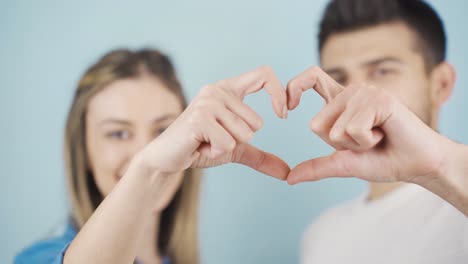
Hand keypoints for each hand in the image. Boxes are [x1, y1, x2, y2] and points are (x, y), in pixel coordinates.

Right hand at [139, 66, 289, 179]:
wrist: (168, 158)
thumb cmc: (201, 147)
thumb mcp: (236, 149)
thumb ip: (261, 156)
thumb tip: (288, 172)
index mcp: (228, 89)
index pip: (264, 75)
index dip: (279, 92)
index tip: (284, 114)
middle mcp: (217, 90)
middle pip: (257, 122)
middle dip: (240, 140)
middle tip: (215, 138)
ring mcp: (208, 102)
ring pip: (244, 134)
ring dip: (227, 146)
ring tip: (207, 141)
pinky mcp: (200, 118)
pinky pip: (228, 144)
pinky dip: (216, 152)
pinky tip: (200, 146)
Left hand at [286, 66, 449, 183]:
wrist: (418, 164)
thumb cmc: (384, 159)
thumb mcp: (344, 163)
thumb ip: (317, 167)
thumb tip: (289, 178)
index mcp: (340, 101)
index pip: (310, 78)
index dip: (293, 88)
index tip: (286, 109)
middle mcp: (350, 92)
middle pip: (316, 124)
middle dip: (338, 145)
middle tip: (366, 140)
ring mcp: (365, 93)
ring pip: (335, 130)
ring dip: (356, 144)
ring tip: (377, 137)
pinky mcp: (379, 99)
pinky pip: (353, 129)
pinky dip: (367, 141)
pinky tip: (385, 134)